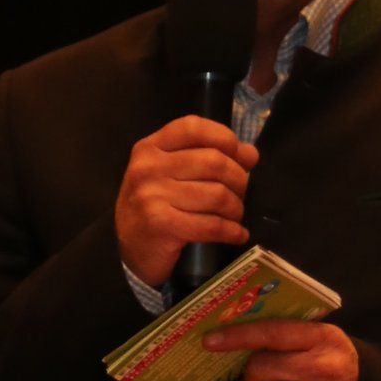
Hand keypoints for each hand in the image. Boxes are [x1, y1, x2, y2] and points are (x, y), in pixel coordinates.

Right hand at [114, 117, 253, 289]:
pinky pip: (211, 225)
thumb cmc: (156, 208)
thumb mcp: (172, 175)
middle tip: (241, 194)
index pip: (193, 127)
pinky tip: (237, 234)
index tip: (240, 157)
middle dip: (239, 179)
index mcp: (150, 148)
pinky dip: (231, 231)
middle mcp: (148, 167)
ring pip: (217, 194)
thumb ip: (206, 157)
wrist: (130, 252)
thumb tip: (250, 154)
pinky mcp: (161, 224)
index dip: (225, 138)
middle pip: (214, 161)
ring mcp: (152, 195)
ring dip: (236, 208)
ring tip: (235, 216)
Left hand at [207, 319, 358, 380]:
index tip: (211, 340)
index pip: (272, 332)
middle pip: (260, 368)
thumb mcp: (326, 345)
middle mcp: (322, 366)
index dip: (238, 336)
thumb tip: (241, 338)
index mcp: (323, 339)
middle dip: (252, 379)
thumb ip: (293, 338)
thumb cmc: (339, 371)